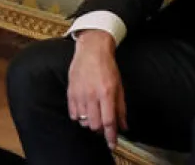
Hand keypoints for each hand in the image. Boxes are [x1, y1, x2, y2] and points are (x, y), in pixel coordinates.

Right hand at [67, 30, 127, 148]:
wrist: (91, 49)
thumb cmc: (107, 66)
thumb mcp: (119, 86)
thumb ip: (121, 107)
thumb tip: (124, 126)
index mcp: (107, 92)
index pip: (109, 121)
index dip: (111, 136)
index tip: (112, 144)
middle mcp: (92, 95)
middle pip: (95, 125)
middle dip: (100, 129)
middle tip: (104, 124)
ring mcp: (79, 94)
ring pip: (83, 121)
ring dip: (90, 123)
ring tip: (94, 114)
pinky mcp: (70, 92)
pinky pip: (73, 114)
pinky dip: (80, 117)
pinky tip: (85, 110)